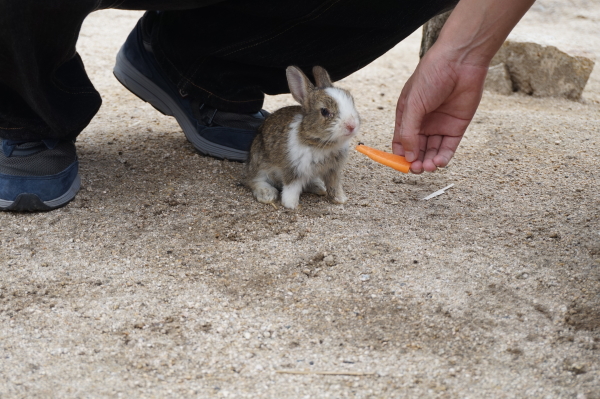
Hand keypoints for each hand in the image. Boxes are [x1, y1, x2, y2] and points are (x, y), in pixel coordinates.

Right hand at [392, 0, 534, 173]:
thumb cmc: (431, 75)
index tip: (400, 166)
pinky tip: (439, 162)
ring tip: (428, 167)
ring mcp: (439, 125)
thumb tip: (407, 156)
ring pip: (432, 151)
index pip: (400, 142)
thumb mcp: (413, 104)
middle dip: (415, 161)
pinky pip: (448, 147)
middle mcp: (422, 122)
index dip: (400, 155)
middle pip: (416, 149)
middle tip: (416, 169)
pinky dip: (443, 157)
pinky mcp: (456, 126)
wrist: (460, 60)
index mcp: (407, 115)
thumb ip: (409, 131)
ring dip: (429, 161)